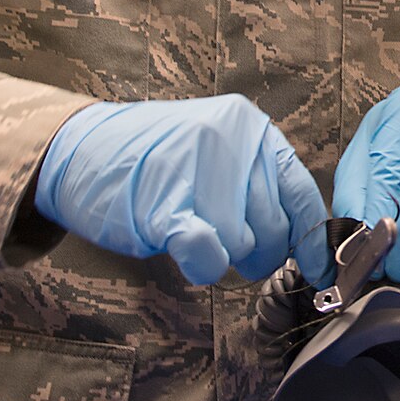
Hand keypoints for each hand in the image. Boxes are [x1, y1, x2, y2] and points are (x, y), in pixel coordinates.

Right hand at [35, 95, 332, 287]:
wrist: (78, 150)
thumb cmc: (151, 161)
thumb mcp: (216, 151)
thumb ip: (256, 183)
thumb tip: (301, 240)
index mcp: (252, 128)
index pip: (302, 193)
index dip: (313, 241)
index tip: (320, 273)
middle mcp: (233, 142)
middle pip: (275, 228)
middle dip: (256, 253)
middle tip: (223, 244)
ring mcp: (200, 170)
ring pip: (242, 245)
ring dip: (220, 255)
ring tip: (191, 229)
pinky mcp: (166, 203)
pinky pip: (209, 253)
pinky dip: (204, 263)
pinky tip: (188, 249)